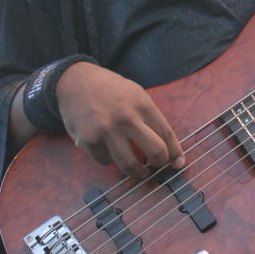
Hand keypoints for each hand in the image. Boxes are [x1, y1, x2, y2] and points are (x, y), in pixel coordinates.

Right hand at [55, 62, 184, 178]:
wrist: (76, 81)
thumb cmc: (110, 89)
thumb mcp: (135, 93)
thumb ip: (149, 116)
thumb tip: (165, 144)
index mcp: (142, 104)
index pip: (166, 133)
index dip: (175, 152)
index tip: (178, 163)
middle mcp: (127, 118)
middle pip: (155, 151)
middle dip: (160, 163)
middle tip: (156, 165)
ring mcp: (107, 131)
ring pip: (130, 164)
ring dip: (137, 172)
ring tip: (139, 171)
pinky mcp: (89, 141)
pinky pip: (106, 161)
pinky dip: (111, 160)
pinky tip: (110, 152)